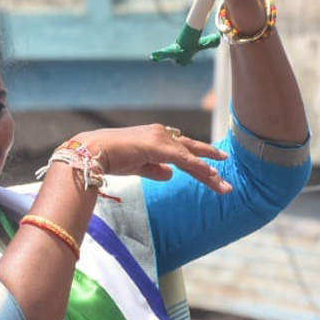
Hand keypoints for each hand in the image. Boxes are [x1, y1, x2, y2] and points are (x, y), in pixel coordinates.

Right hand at [77, 125, 231, 194]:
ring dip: (207, 172)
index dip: (198, 160)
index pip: (182, 150)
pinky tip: (210, 174)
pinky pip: (183, 158)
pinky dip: (198, 167)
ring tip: (223, 185)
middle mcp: (161, 133)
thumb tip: (171, 174)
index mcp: (156, 137)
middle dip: (209, 164)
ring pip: (190, 156)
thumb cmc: (111, 158)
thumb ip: (155, 169)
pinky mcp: (158, 145)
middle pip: (191, 151)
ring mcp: (160, 137)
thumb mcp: (138, 166)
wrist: (94, 151)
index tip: (214, 170)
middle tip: (225, 179)